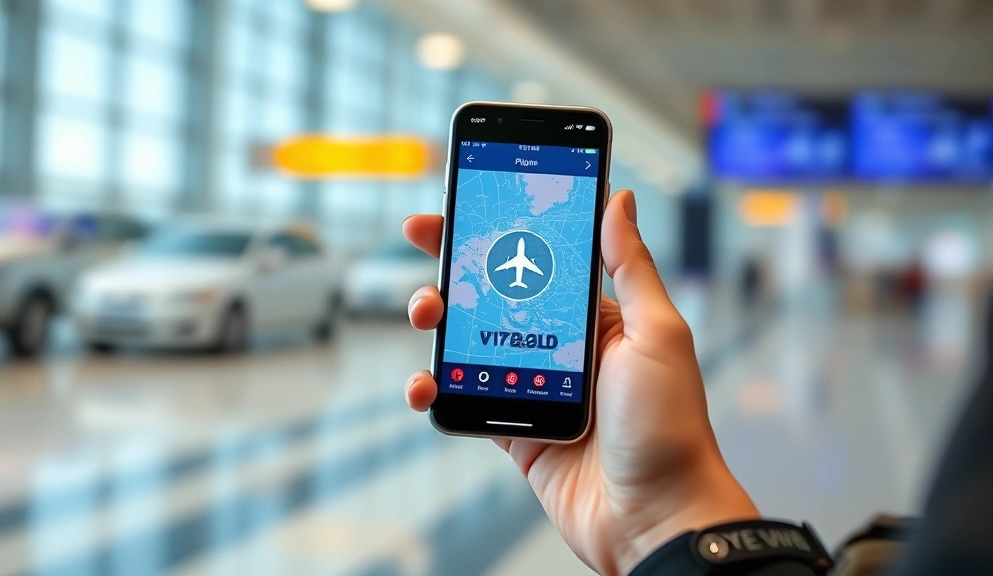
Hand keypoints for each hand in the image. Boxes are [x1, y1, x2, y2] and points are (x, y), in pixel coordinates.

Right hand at [403, 190, 759, 575]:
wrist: (656, 517)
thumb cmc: (671, 427)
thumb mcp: (659, 334)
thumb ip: (631, 267)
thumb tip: (618, 200)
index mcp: (597, 317)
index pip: (539, 259)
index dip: (500, 229)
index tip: (463, 204)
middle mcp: (561, 346)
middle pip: (494, 294)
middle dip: (456, 264)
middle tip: (425, 241)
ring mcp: (533, 387)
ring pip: (470, 342)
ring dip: (439, 321)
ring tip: (427, 314)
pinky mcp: (514, 429)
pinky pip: (464, 399)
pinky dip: (436, 389)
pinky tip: (425, 383)